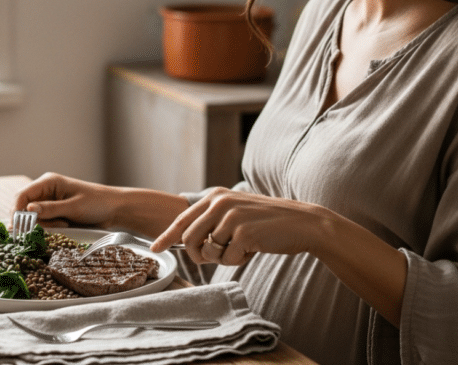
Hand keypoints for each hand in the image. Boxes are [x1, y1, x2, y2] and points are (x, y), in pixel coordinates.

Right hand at [12, 173, 121, 227]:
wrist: (114, 210)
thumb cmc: (97, 203)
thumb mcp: (73, 207)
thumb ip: (50, 209)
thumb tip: (28, 210)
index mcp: (49, 182)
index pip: (22, 195)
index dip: (16, 211)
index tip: (16, 227)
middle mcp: (46, 191)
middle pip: (24, 208)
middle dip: (32, 221)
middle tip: (45, 229)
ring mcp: (49, 203)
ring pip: (33, 219)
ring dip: (45, 226)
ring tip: (65, 224)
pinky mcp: (54, 214)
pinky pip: (43, 224)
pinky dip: (50, 228)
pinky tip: (65, 226)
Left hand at [151, 187, 324, 265]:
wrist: (302, 223)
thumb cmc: (266, 222)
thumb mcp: (235, 213)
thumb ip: (212, 221)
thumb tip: (185, 240)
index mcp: (215, 197)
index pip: (182, 219)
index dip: (166, 236)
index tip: (155, 248)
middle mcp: (219, 203)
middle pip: (189, 238)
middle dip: (198, 254)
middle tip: (215, 256)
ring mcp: (231, 217)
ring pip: (209, 251)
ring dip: (223, 257)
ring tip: (242, 247)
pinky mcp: (244, 233)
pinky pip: (228, 259)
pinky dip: (238, 260)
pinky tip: (254, 248)